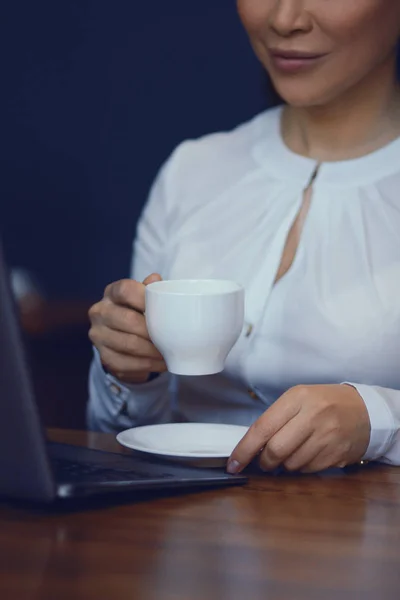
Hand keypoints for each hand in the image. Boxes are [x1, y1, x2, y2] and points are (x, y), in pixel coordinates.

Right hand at [89, 274, 166, 382]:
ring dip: (152, 350)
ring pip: (128, 344)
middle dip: (152, 330)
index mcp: (112, 293)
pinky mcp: (103, 356)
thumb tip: (156, 279)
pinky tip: (160, 363)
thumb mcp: (145, 299)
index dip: (145, 298)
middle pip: (128, 319)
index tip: (164, 309)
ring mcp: (98, 335)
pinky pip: (126, 363)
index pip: (125, 290)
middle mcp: (100, 311)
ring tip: (170, 352)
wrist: (123, 339)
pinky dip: (147, 364)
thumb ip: (152, 290)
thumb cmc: (139, 313)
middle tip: (172, 337)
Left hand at [227, 384, 370, 473]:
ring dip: (284, 465)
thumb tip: (251, 446)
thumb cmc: (325, 403)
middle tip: (263, 462)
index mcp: (297, 398)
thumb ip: (276, 419)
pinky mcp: (336, 454)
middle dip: (264, 462)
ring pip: (291, 464)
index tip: (233, 463)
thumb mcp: (299, 399)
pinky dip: (301, 468)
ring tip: (292, 452)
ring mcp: (326, 436)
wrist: (365, 411)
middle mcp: (312, 416)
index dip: (244, 449)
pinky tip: (307, 455)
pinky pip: (307, 470)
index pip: (263, 427)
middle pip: (275, 450)